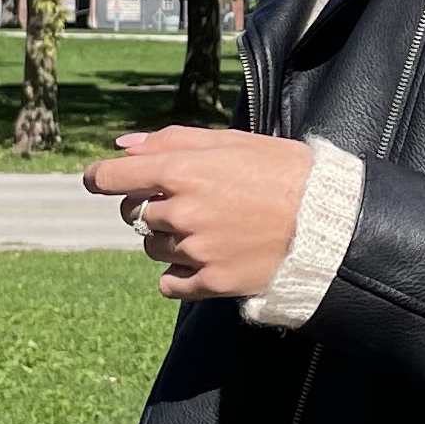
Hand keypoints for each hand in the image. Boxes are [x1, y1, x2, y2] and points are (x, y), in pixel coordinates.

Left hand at [84, 125, 312, 300]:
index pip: (112, 177)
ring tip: (206, 230)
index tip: (98, 181)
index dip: (99, 178)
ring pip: (150, 247)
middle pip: (132, 214)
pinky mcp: (211, 281)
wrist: (326, 220)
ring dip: (166, 240)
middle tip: (182, 204)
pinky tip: (202, 261)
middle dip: (146, 207)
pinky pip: (169, 283)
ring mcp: (195, 249)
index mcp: (181, 171)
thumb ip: (171, 140)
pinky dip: (177, 274)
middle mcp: (181, 211)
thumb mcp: (230, 142)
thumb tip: (121, 145)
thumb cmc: (281, 171)